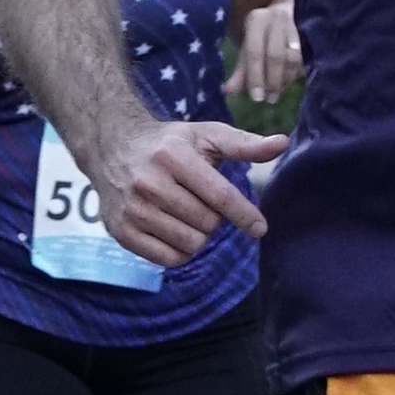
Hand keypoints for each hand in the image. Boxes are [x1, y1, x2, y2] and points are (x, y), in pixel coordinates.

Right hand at [96, 119, 278, 264]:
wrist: (112, 148)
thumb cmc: (170, 144)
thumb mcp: (206, 136)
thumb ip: (245, 144)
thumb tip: (282, 144)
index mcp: (173, 156)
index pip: (220, 196)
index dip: (244, 214)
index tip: (259, 228)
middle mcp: (149, 183)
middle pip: (207, 223)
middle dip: (213, 217)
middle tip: (198, 200)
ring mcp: (133, 210)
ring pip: (190, 243)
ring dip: (198, 234)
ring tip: (185, 213)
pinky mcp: (121, 231)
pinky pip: (169, 259)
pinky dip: (179, 250)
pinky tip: (173, 229)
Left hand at [224, 0, 302, 106]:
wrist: (281, 10)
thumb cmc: (259, 35)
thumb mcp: (246, 48)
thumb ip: (239, 71)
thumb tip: (228, 92)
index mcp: (257, 20)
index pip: (255, 51)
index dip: (255, 76)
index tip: (256, 97)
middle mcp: (276, 19)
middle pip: (275, 55)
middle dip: (272, 80)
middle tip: (269, 99)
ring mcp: (294, 25)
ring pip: (292, 57)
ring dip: (285, 79)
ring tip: (278, 94)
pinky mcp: (307, 34)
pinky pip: (303, 58)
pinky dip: (295, 74)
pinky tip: (288, 84)